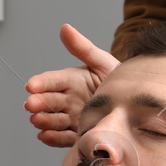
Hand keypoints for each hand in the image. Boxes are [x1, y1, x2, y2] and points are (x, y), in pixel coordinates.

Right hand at [23, 23, 120, 147]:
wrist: (135, 106)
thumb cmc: (117, 80)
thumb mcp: (102, 61)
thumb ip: (83, 48)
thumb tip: (65, 28)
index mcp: (72, 81)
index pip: (53, 80)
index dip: (41, 83)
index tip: (30, 85)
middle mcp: (68, 100)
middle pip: (49, 101)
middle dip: (38, 102)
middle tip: (31, 104)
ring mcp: (71, 118)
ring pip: (53, 119)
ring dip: (43, 120)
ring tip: (37, 119)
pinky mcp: (76, 134)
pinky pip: (62, 137)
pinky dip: (52, 137)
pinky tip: (43, 135)